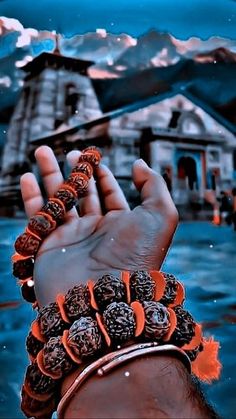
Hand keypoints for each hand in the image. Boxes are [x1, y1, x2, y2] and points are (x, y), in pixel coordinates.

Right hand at [20, 146, 177, 305]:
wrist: (106, 296)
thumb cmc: (137, 255)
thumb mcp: (160, 216)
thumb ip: (154, 186)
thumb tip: (139, 164)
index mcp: (121, 225)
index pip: (110, 194)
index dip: (103, 175)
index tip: (94, 158)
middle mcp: (95, 231)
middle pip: (83, 193)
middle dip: (75, 170)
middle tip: (68, 152)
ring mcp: (70, 239)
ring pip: (58, 199)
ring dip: (49, 174)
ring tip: (41, 151)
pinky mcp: (47, 247)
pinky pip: (37, 216)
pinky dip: (31, 196)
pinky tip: (27, 177)